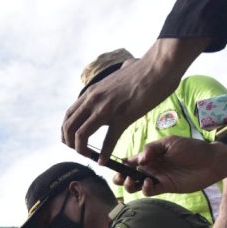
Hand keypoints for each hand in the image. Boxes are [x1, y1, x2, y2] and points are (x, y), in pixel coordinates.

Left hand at [62, 38, 207, 161]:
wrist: (159, 66)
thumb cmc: (145, 68)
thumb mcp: (119, 73)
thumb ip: (119, 76)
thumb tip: (126, 66)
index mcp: (91, 93)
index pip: (68, 115)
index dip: (67, 131)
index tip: (73, 140)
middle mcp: (93, 101)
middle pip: (68, 127)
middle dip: (70, 143)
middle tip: (79, 151)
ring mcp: (105, 109)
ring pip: (80, 135)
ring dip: (81, 150)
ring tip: (89, 156)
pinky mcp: (122, 117)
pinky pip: (108, 141)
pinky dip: (104, 154)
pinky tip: (104, 161)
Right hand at [116, 136, 226, 195]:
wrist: (211, 161)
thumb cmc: (191, 148)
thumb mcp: (170, 142)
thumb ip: (151, 148)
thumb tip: (138, 159)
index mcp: (148, 156)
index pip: (128, 161)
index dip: (119, 164)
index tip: (113, 165)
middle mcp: (149, 168)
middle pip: (127, 176)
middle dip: (119, 177)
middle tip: (121, 177)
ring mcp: (156, 179)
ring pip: (134, 186)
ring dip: (129, 185)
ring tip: (133, 180)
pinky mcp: (164, 188)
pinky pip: (149, 192)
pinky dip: (145, 189)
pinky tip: (151, 182)